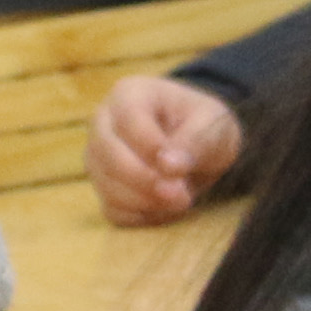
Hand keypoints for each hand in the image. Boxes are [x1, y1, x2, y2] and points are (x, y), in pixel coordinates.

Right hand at [88, 77, 242, 225]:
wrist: (198, 142)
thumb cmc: (204, 125)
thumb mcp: (212, 125)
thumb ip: (194, 142)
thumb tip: (168, 167)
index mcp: (129, 94)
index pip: (129, 122)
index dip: (153, 149)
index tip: (183, 169)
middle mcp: (103, 121)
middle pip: (108, 154)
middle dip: (146, 180)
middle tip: (182, 196)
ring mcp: (98, 155)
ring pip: (107, 184)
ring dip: (145, 201)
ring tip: (181, 201)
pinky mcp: (103, 185)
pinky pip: (111, 208)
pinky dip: (140, 216)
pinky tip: (166, 209)